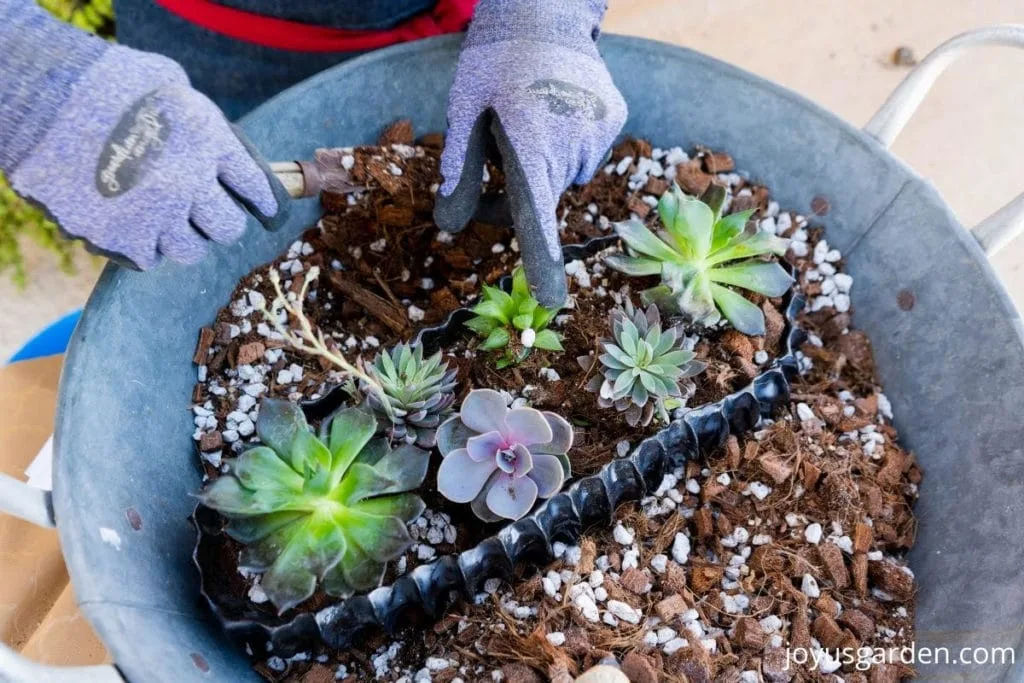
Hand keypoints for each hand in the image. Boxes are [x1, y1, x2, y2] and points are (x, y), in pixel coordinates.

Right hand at [8, 45, 287, 269]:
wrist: (42, 97)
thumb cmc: (105, 81)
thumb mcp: (171, 84)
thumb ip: (201, 121)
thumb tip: (220, 148)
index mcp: (208, 142)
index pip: (255, 187)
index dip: (262, 200)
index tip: (266, 208)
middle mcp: (189, 183)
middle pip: (229, 228)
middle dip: (219, 221)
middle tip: (206, 214)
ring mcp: (155, 215)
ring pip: (189, 250)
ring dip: (180, 236)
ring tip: (162, 216)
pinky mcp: (119, 237)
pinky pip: (147, 257)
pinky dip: (141, 244)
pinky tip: (129, 222)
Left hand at [434, 0, 626, 307]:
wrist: (545, 10)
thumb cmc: (494, 58)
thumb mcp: (463, 109)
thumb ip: (459, 170)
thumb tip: (449, 226)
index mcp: (530, 143)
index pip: (535, 216)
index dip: (540, 261)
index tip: (551, 302)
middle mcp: (572, 145)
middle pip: (541, 199)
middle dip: (516, 194)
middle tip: (493, 153)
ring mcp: (599, 133)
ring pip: (563, 177)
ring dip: (542, 166)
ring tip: (528, 119)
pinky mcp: (616, 121)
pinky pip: (584, 154)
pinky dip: (567, 145)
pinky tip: (555, 110)